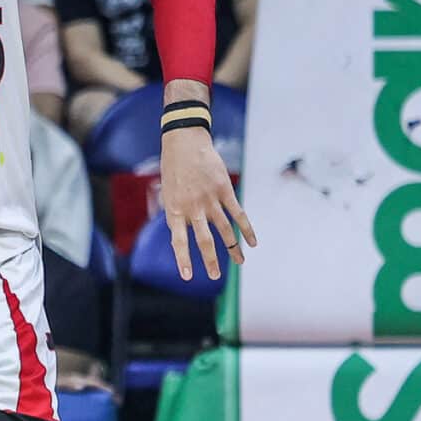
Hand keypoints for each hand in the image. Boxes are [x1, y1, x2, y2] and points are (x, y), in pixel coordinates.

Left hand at [158, 125, 253, 282]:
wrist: (184, 143)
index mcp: (175, 210)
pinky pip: (238, 213)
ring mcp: (210, 199)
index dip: (183, 259)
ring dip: (233, 248)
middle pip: (204, 240)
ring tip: (240, 263)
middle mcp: (193, 208)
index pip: (179, 241)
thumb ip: (176, 214)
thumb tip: (184, 232)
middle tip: (216, 276)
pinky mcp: (224, 190)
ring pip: (224, 229)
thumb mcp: (167, 193)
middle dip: (211, 260)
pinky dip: (247, 228)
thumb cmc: (173, 169)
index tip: (189, 276)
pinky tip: (253, 242)